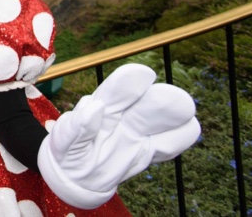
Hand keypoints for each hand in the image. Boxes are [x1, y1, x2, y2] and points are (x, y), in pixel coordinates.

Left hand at [37, 64, 200, 208]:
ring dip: (174, 117)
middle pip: (146, 105)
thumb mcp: (63, 142)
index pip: (116, 91)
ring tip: (187, 113)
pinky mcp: (147, 153)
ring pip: (161, 123)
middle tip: (178, 100)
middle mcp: (123, 116)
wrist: (74, 177)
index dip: (129, 82)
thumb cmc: (67, 152)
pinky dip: (178, 138)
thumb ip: (77, 126)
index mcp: (100, 107)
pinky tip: (188, 130)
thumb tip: (96, 106)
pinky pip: (167, 146)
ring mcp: (137, 134)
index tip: (143, 74)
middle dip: (162, 100)